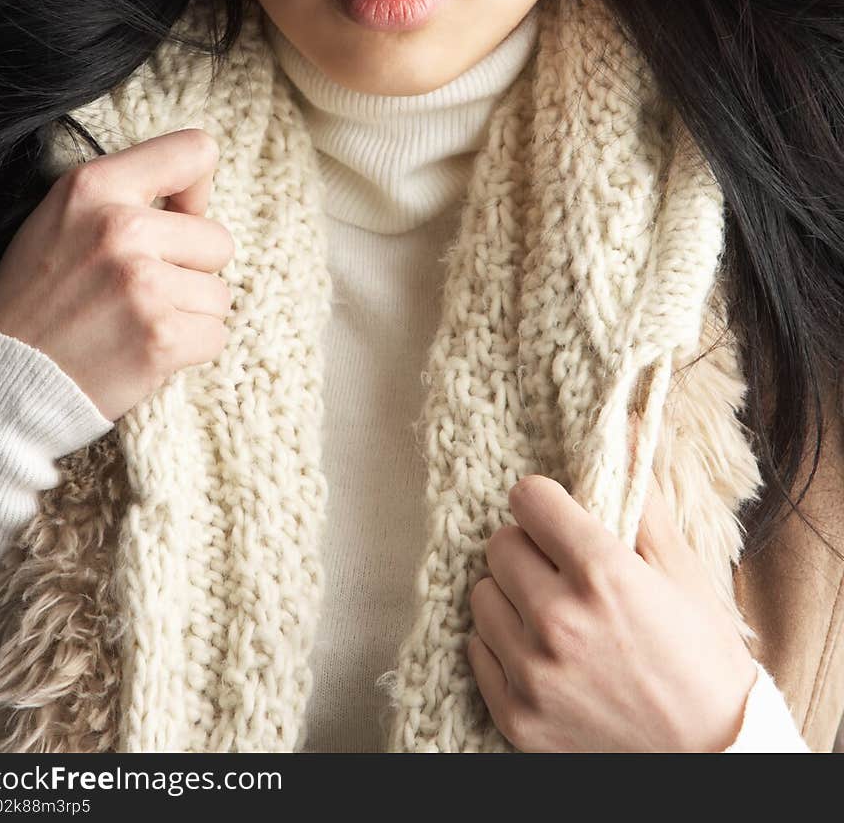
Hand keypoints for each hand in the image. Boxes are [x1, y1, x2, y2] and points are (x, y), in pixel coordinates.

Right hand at [0, 129, 235, 421]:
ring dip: (188, 313)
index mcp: (94, 186)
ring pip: (219, 293)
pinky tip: (142, 349)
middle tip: (138, 291)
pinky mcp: (160, 337)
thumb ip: (126, 196)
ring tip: (134, 322)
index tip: (179, 218)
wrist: (7, 377)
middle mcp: (120, 227)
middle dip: (190, 270)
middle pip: (217, 239)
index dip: (197, 191)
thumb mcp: (64, 218)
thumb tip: (195, 198)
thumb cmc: (40, 298)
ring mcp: (142, 284)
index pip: (194, 151)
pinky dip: (189, 349)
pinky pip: (216, 334)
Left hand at [467, 457, 757, 751]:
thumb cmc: (702, 660)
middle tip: (559, 569)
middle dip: (528, 548)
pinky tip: (541, 653)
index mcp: (601, 573)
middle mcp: (558, 620)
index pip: (527, 499)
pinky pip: (477, 651)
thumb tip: (626, 428)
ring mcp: (532, 673)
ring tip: (551, 613)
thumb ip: (642, 499)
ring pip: (482, 596)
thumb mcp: (683, 572)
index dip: (545, 503)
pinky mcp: (515, 716)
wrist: (711, 759)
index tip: (557, 517)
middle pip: (499, 544)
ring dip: (510, 597)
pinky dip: (502, 647)